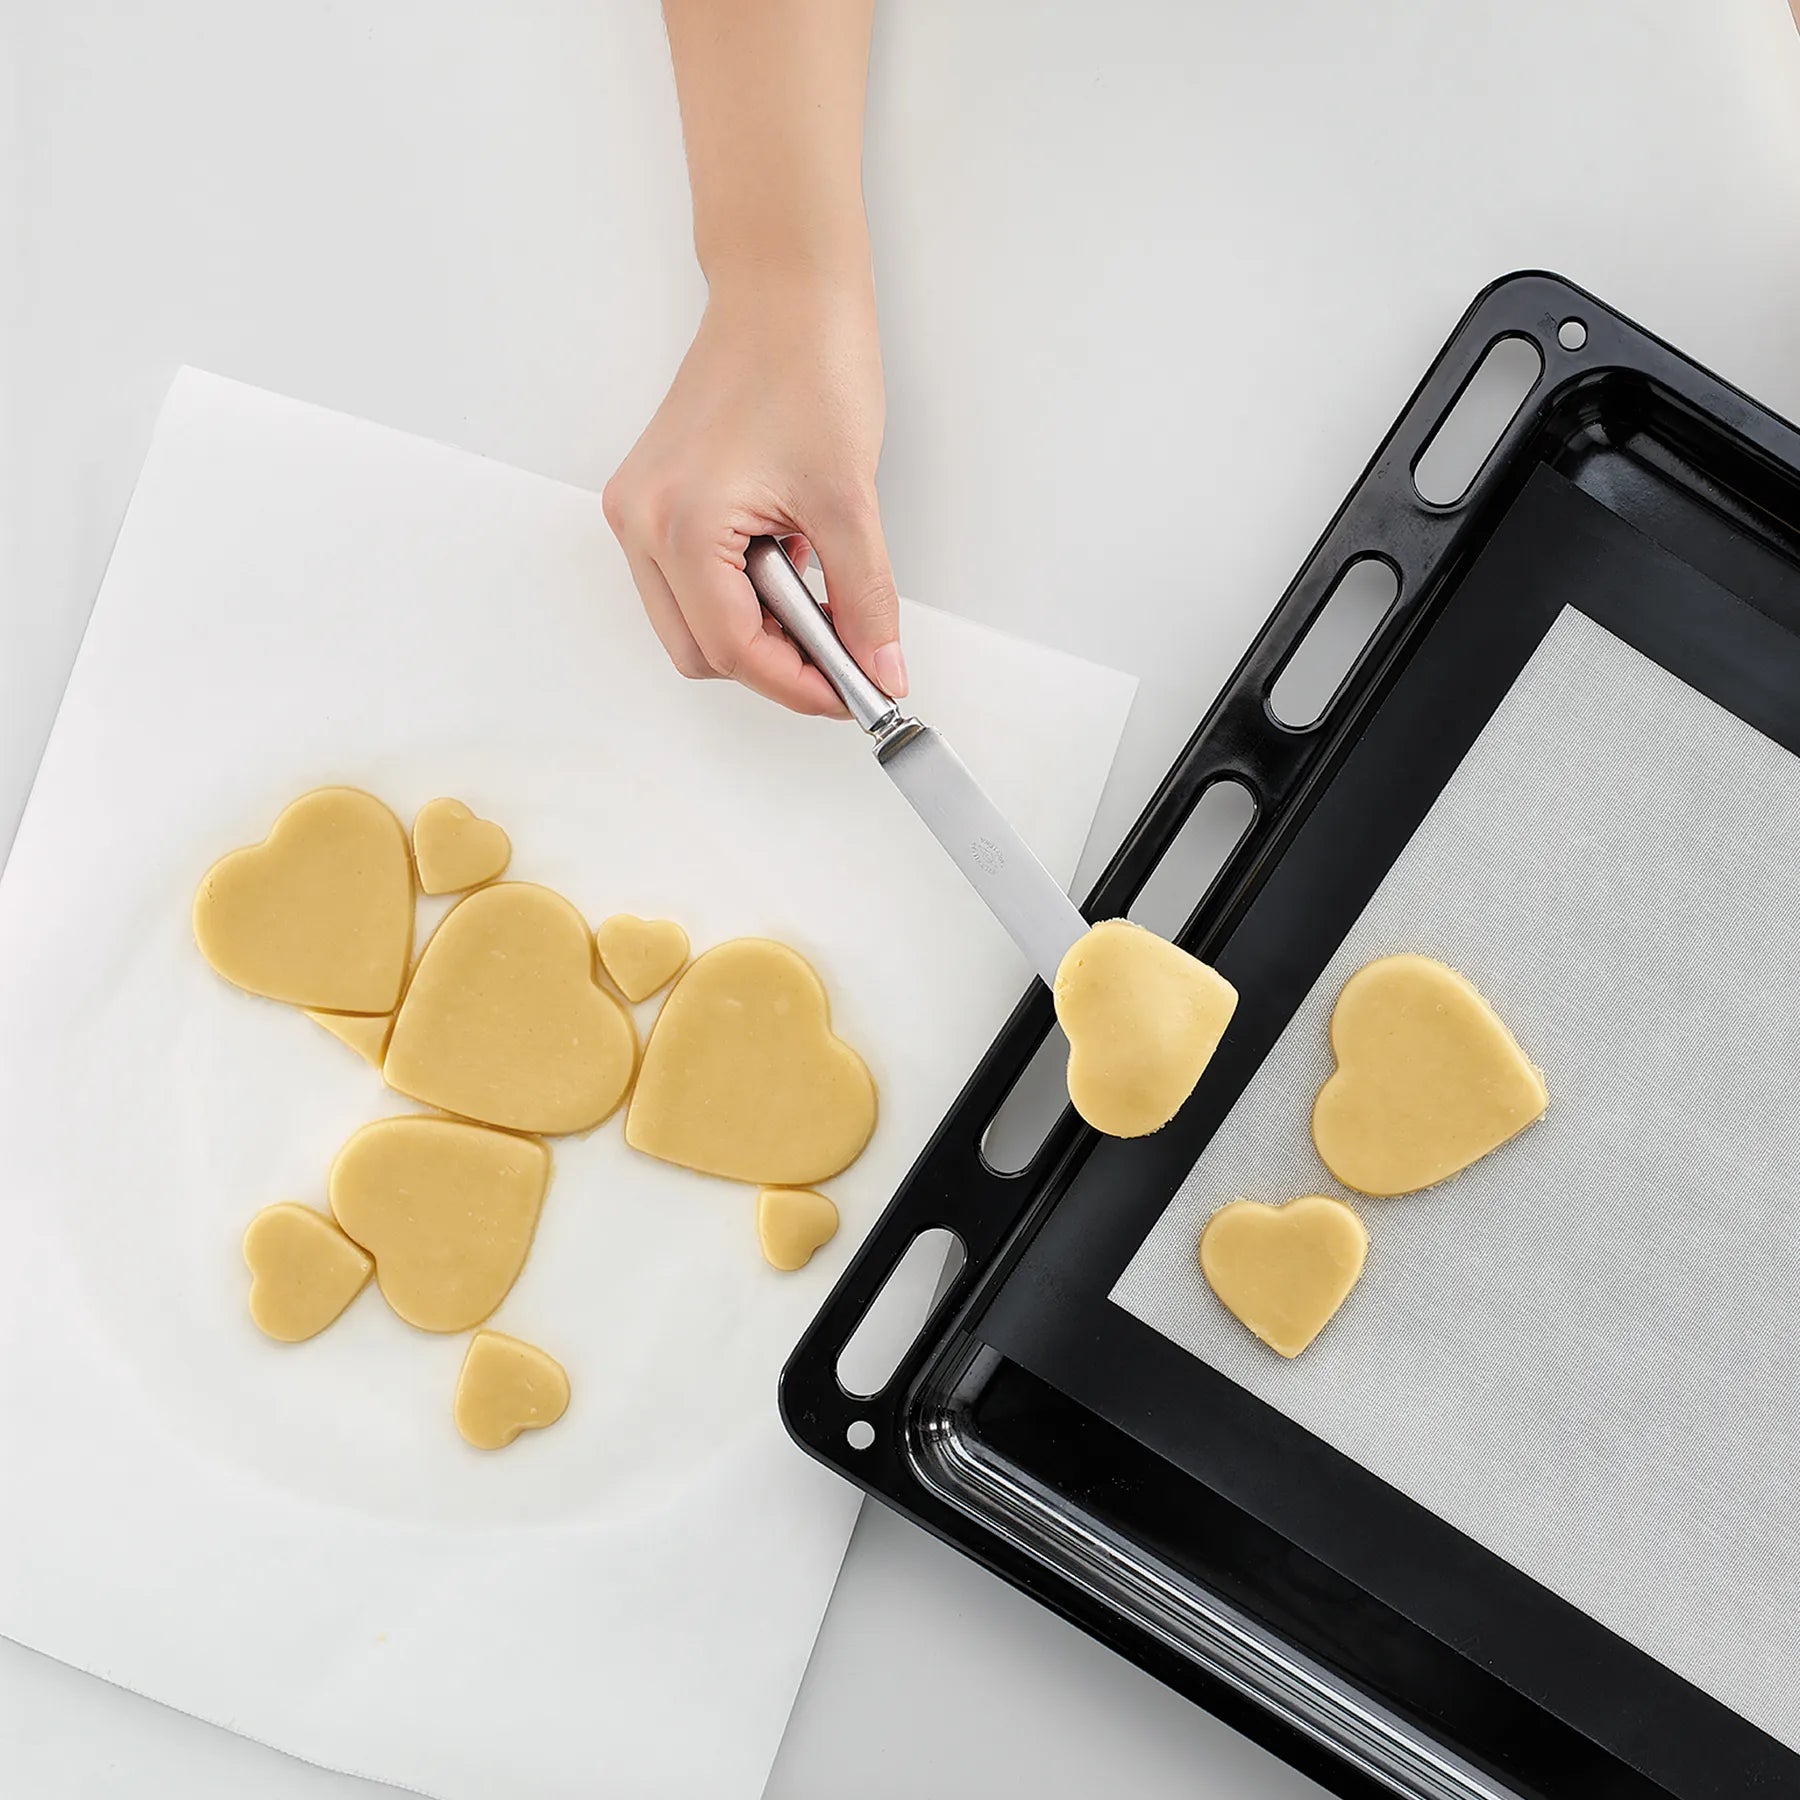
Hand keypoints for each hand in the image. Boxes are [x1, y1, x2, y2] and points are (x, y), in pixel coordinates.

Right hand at [603, 268, 903, 717]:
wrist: (782, 291)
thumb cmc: (806, 363)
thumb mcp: (849, 499)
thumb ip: (865, 598)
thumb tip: (881, 668)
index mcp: (678, 521)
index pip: (733, 650)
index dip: (799, 685)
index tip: (852, 695)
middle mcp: (640, 521)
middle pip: (701, 652)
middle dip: (774, 665)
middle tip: (842, 650)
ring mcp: (637, 511)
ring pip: (691, 625)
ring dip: (757, 631)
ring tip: (817, 592)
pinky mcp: (650, 501)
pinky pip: (686, 585)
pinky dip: (739, 597)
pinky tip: (786, 565)